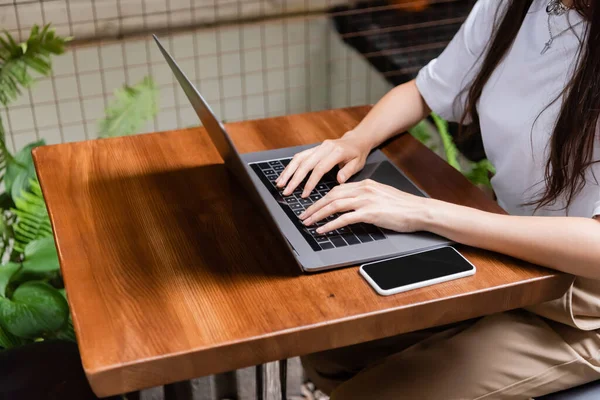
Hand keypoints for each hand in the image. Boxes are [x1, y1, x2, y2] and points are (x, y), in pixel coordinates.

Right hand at [276, 132, 371, 197]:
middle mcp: (324, 147)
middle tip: (286, 191)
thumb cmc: (357, 154)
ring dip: (288, 172)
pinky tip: (284, 175)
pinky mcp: (313, 148)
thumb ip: (348, 171)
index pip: (319, 168)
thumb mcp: (358, 163)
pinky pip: (299, 156)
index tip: (304, 194)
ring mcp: (317, 147)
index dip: (310, 182)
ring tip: (280, 183)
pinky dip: (290, 166)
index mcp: (336, 152)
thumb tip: (339, 180)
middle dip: (294, 179)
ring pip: (299, 158)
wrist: (356, 140)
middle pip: (305, 163)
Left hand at [299, 179, 433, 233]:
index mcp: (365, 184)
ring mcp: (366, 201)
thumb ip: (366, 198)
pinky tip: (322, 230)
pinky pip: (344, 218)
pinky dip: (330, 224)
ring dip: (318, 214)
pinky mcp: (370, 213)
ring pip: (334, 205)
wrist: (419, 211)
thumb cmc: (404, 207)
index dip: (322, 199)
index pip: (337, 189)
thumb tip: (353, 207)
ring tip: (308, 223)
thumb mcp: (381, 197)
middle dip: (315, 206)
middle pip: (331, 196)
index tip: (312, 206)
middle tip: (303, 215)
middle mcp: (363, 190)